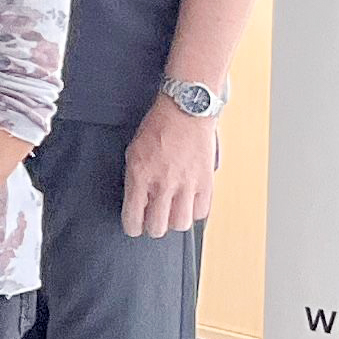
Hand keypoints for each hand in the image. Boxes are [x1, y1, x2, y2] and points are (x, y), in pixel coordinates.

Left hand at [122, 98, 221, 238]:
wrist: (186, 110)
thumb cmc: (158, 127)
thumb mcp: (134, 152)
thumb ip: (134, 180)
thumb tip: (137, 202)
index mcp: (140, 175)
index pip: (133, 218)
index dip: (132, 226)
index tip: (134, 226)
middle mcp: (163, 183)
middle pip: (157, 228)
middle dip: (153, 227)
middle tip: (153, 219)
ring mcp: (187, 184)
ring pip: (180, 224)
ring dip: (174, 221)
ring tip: (172, 211)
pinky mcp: (205, 182)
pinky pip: (201, 212)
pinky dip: (194, 211)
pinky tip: (188, 202)